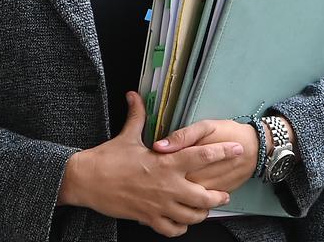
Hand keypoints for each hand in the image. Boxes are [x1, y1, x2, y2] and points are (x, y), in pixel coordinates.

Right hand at [60, 92, 241, 236]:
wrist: (85, 180)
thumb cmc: (106, 158)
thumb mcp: (125, 136)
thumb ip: (136, 116)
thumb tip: (134, 94)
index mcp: (165, 163)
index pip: (202, 156)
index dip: (223, 152)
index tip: (237, 150)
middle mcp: (167, 186)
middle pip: (205, 197)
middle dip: (218, 196)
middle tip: (222, 194)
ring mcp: (159, 205)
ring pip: (192, 216)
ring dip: (200, 213)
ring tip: (203, 208)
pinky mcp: (148, 218)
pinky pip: (173, 229)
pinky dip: (180, 227)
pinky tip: (180, 221)